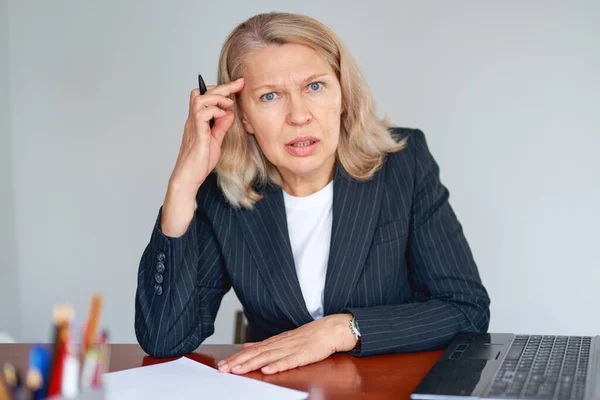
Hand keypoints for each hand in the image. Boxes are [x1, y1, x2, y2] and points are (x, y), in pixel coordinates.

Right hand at [161, 77, 244, 236]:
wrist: (188, 177)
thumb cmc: (200, 162)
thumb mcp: (216, 141)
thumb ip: (221, 126)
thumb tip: (230, 113)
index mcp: (198, 121)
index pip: (205, 97)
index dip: (221, 90)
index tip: (237, 85)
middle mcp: (193, 120)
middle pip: (202, 93)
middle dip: (222, 86)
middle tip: (239, 83)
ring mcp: (193, 125)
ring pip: (200, 99)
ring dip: (217, 97)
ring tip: (229, 103)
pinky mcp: (197, 133)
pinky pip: (202, 114)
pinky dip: (215, 111)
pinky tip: (224, 116)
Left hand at [217, 314, 356, 374]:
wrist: (330, 329)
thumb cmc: (308, 336)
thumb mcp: (283, 339)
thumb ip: (265, 344)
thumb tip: (246, 346)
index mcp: (275, 342)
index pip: (252, 350)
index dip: (236, 357)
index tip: (222, 365)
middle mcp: (280, 344)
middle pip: (256, 354)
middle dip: (239, 361)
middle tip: (224, 369)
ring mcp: (291, 349)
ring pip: (268, 357)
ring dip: (252, 364)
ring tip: (238, 370)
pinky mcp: (303, 355)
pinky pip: (289, 361)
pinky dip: (277, 366)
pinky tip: (267, 371)